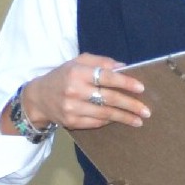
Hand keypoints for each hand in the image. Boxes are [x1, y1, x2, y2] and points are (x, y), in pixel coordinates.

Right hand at [21, 55, 150, 132]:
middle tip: (146, 111)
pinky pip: (96, 123)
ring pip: (104, 114)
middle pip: (108, 98)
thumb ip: (100, 61)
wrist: (38, 98)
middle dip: (130, 105)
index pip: (106, 76)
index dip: (125, 82)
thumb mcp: (77, 62)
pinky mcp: (71, 122)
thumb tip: (123, 66)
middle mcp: (74, 90)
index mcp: (77, 72)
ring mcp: (72, 108)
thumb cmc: (62, 76)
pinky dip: (110, 122)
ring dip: (124, 117)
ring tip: (139, 120)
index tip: (141, 88)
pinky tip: (120, 121)